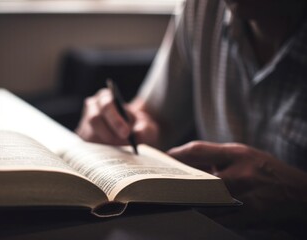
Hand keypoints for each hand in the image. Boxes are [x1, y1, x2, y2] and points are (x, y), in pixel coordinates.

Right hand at [76, 88, 158, 146]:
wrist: (130, 135)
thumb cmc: (138, 126)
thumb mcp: (147, 126)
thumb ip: (145, 129)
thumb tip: (138, 135)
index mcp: (106, 97)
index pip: (107, 105)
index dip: (115, 119)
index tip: (126, 133)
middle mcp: (92, 108)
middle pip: (94, 119)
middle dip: (110, 134)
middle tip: (123, 146)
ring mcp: (84, 123)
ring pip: (89, 135)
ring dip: (105, 144)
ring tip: (119, 152)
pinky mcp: (82, 138)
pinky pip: (86, 147)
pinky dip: (98, 153)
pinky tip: (110, 159)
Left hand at [167, 141, 306, 227]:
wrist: (300, 194)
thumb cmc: (269, 171)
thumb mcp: (245, 155)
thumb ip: (218, 157)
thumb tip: (186, 162)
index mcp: (238, 155)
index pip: (198, 150)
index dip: (176, 154)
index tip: (162, 158)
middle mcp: (241, 174)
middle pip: (197, 179)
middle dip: (177, 182)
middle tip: (161, 184)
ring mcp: (246, 196)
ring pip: (206, 202)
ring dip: (187, 202)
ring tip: (170, 200)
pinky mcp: (250, 215)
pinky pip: (220, 218)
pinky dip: (206, 216)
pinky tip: (193, 214)